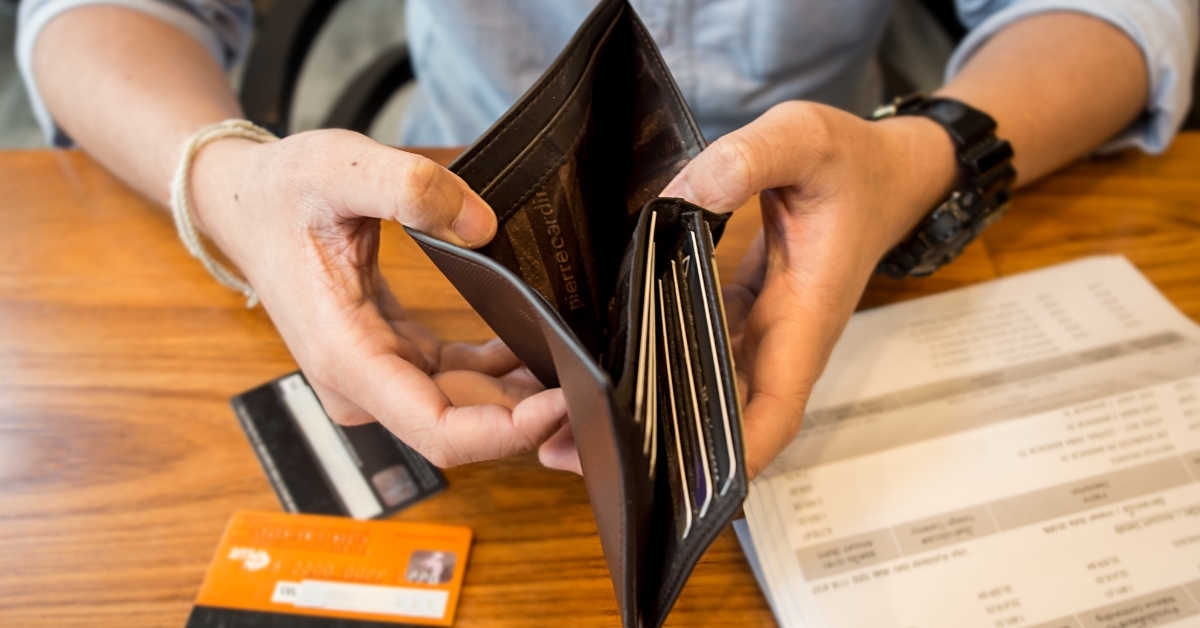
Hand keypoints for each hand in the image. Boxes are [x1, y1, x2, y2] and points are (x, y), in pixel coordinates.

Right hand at [190, 129, 565, 466]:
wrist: (241, 204)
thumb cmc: (280, 192)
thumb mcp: (337, 167)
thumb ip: (409, 186)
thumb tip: (483, 226)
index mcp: (347, 357)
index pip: (439, 431)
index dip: (507, 430)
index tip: (563, 400)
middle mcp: (363, 384)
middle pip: (463, 429)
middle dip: (530, 416)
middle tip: (594, 378)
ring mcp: (377, 378)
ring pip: (465, 411)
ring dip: (520, 396)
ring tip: (578, 358)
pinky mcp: (392, 361)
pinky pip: (457, 384)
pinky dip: (499, 374)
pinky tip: (538, 344)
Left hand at [540, 101, 956, 476]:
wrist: (886, 172)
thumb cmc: (854, 163)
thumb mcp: (805, 138)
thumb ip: (751, 158)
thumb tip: (688, 191)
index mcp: (803, 314)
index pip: (774, 410)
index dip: (734, 454)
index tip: (680, 483)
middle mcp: (781, 338)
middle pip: (727, 417)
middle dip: (665, 447)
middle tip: (580, 451)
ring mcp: (762, 331)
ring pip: (708, 390)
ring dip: (655, 412)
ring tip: (576, 420)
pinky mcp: (744, 315)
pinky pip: (700, 353)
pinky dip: (661, 365)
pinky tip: (610, 362)